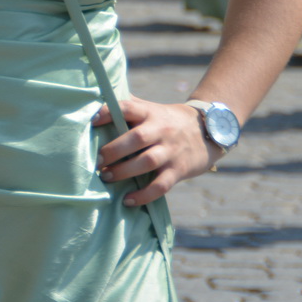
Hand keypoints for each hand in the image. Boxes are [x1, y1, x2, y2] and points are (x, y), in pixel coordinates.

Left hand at [91, 98, 222, 206]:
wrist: (208, 130)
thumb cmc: (168, 120)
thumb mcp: (151, 109)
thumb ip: (129, 106)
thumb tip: (96, 100)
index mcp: (150, 113)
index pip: (128, 107)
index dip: (109, 112)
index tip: (92, 121)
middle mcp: (161, 130)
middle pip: (136, 139)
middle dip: (113, 151)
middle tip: (96, 161)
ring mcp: (170, 151)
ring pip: (146, 162)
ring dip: (123, 171)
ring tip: (106, 177)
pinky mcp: (178, 170)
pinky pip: (161, 185)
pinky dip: (144, 195)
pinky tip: (128, 201)